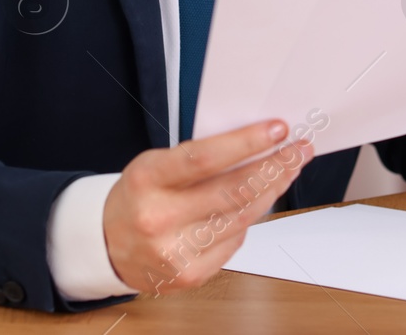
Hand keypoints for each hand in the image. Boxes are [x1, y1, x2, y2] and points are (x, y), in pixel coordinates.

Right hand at [102, 119, 313, 294]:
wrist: (107, 244)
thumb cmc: (139, 196)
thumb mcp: (155, 165)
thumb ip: (198, 158)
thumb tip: (254, 145)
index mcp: (148, 179)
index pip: (205, 157)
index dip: (246, 142)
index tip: (278, 130)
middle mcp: (160, 217)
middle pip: (233, 191)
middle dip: (275, 167)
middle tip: (298, 150)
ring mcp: (175, 251)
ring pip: (242, 217)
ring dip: (271, 191)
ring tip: (287, 170)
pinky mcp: (190, 275)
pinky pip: (235, 242)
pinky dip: (248, 220)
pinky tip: (255, 204)